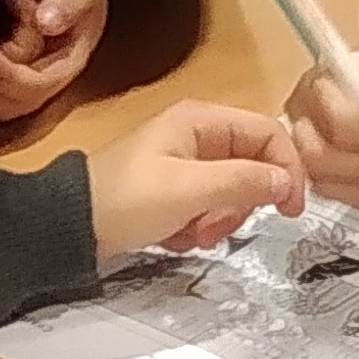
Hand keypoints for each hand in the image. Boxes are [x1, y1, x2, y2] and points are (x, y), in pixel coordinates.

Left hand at [86, 98, 307, 260]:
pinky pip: (207, 207)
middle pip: (252, 167)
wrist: (67, 228)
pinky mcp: (171, 191)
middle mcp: (197, 136)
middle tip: (216, 228)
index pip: (269, 134)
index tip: (291, 211)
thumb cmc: (128, 201)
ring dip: (218, 220)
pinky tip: (175, 236)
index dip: (288, 169)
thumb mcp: (191, 191)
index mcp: (202, 121)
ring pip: (231, 192)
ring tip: (191, 235)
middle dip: (240, 204)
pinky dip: (198, 226)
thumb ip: (246, 182)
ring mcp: (183, 165)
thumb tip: (288, 183)